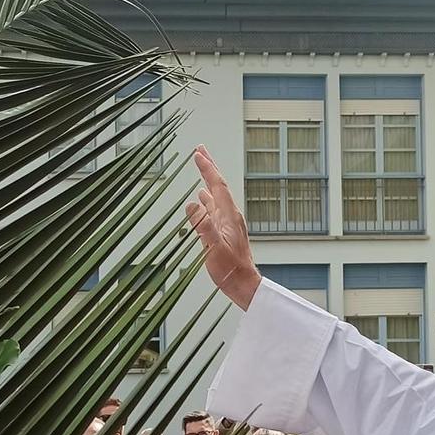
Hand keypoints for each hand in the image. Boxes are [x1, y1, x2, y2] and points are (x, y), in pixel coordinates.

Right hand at [184, 147, 261, 308]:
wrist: (242, 284)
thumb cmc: (230, 269)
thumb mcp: (214, 247)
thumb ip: (203, 226)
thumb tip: (192, 205)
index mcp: (229, 216)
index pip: (217, 186)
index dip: (208, 169)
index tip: (198, 154)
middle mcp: (229, 216)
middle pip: (218, 185)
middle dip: (209, 167)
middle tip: (200, 150)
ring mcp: (226, 223)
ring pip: (215, 196)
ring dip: (208, 180)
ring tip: (201, 168)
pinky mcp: (223, 232)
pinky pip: (213, 209)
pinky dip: (206, 199)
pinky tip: (201, 199)